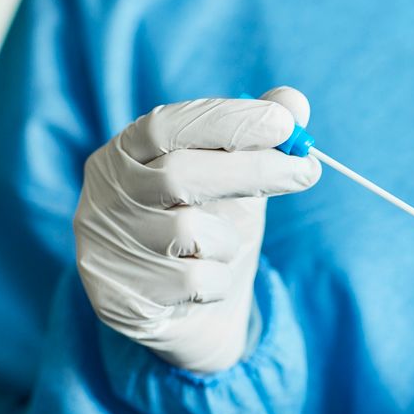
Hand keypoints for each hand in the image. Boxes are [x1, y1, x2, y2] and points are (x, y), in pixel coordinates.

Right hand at [74, 87, 319, 372]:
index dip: (226, 121)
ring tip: (225, 246)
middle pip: (179, 174)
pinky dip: (220, 280)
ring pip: (191, 232)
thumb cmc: (210, 230)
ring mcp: (107, 247)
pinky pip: (196, 281)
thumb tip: (294, 100)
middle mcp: (106, 196)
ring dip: (230, 238)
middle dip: (253, 170)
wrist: (189, 313)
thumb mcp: (238, 182)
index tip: (284, 123)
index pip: (166, 126)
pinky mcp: (120, 298)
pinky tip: (208, 283)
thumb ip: (260, 140)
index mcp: (124, 155)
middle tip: (307, 172)